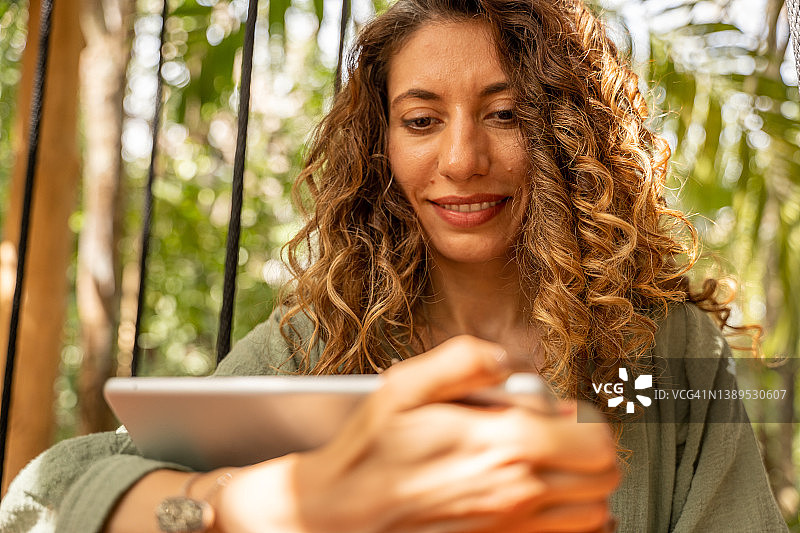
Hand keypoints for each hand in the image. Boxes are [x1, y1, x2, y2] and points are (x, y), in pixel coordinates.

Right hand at [213, 335, 619, 532]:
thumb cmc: (370, 454)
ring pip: (594, 515)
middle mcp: (517, 493)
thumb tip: (503, 359)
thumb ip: (463, 360)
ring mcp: (512, 530)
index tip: (568, 413)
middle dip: (593, 454)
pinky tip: (540, 502)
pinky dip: (567, 523)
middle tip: (564, 437)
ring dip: (583, 490)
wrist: (340, 514)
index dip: (591, 421)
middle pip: (604, 479)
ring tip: (551, 469)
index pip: (595, 440)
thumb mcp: (405, 386)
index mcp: (504, 445)